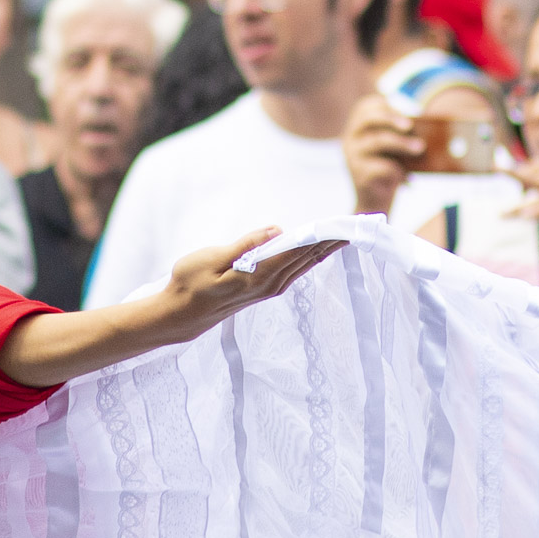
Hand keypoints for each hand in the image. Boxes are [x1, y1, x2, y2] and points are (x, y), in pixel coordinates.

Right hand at [152, 228, 346, 343]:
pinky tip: (319, 250)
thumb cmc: (189, 283)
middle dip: (331, 240)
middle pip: (308, 257)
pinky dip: (310, 256)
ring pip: (305, 264)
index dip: (323, 235)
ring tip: (345, 233)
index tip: (345, 223)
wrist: (180, 315)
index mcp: (261, 275)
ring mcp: (270, 288)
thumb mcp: (211, 259)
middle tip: (357, 223)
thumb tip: (276, 230)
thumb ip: (244, 245)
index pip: (299, 250)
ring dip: (325, 248)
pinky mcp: (265, 289)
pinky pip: (296, 269)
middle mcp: (271, 284)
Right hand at [343, 95, 422, 214]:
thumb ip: (400, 136)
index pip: (365, 107)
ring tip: (420, 148)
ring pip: (377, 141)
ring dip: (402, 143)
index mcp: (356, 129)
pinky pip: (381, 166)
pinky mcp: (359, 174)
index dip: (384, 105)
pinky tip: (407, 178)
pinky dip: (397, 170)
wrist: (374, 205)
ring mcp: (352, 157)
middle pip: (368, 119)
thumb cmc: (387, 172)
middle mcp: (350, 139)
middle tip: (410, 125)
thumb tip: (426, 126)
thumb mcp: (393, 150)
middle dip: (391, 118)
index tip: (404, 110)